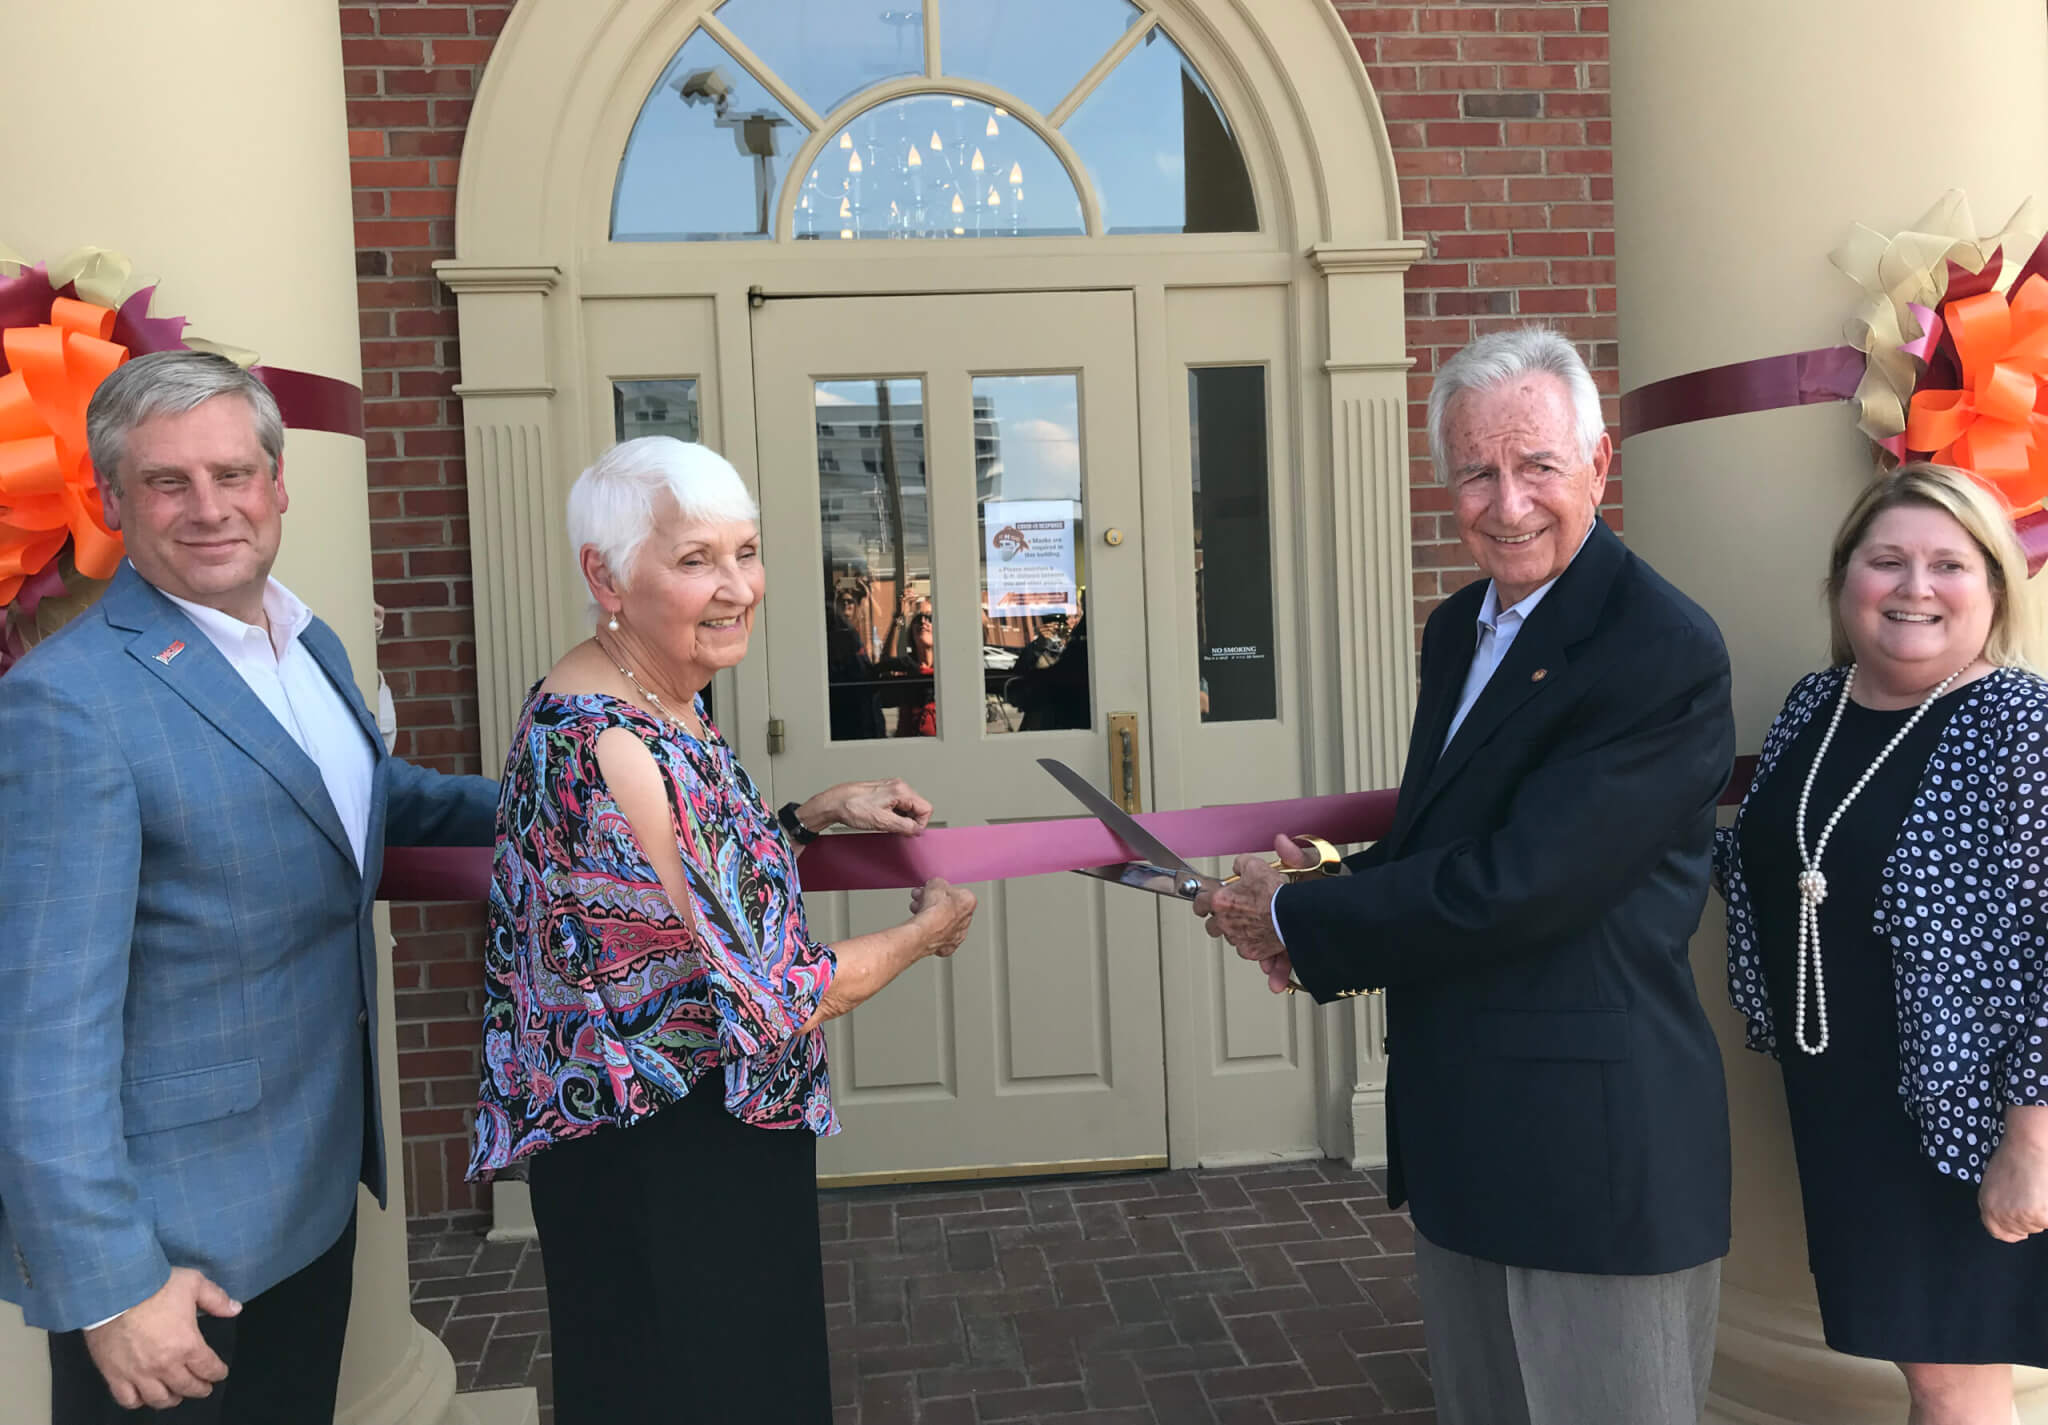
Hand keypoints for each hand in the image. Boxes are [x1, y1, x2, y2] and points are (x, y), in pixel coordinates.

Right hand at [85, 1267, 239, 1410]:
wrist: (113, 1291)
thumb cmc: (154, 1285)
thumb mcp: (193, 1283)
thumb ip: (216, 1299)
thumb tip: (235, 1309)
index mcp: (187, 1345)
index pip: (208, 1368)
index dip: (218, 1373)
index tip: (220, 1373)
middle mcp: (165, 1365)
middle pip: (187, 1387)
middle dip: (199, 1389)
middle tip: (204, 1388)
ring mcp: (138, 1373)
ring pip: (159, 1399)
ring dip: (172, 1399)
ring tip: (176, 1395)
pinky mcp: (114, 1375)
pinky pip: (128, 1399)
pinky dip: (138, 1401)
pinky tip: (144, 1396)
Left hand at [813, 779, 933, 835]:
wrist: (835, 803)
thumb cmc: (853, 808)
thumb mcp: (883, 822)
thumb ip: (905, 826)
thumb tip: (916, 829)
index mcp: (901, 790)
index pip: (926, 808)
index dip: (920, 823)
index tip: (909, 831)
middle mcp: (898, 786)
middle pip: (918, 807)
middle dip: (910, 821)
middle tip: (895, 828)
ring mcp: (890, 788)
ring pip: (908, 807)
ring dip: (901, 818)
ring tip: (885, 822)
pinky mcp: (883, 792)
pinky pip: (897, 805)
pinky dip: (893, 814)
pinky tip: (881, 818)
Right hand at [910, 878, 976, 956]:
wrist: (925, 930)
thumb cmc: (934, 909)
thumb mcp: (935, 883)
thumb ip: (937, 883)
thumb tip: (934, 885)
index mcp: (969, 901)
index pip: (956, 892)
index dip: (941, 890)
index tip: (932, 889)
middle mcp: (966, 920)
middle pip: (948, 908)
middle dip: (933, 902)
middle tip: (921, 898)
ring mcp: (957, 936)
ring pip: (942, 923)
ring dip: (929, 916)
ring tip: (916, 910)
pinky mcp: (947, 948)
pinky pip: (937, 937)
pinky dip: (928, 932)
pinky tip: (920, 926)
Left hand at [1191, 835, 1308, 993]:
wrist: (1293, 914)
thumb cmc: (1274, 893)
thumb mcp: (1255, 866)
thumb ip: (1240, 864)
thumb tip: (1238, 866)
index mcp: (1221, 901)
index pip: (1199, 903)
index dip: (1201, 902)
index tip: (1203, 904)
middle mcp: (1225, 923)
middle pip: (1211, 926)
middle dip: (1217, 920)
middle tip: (1228, 915)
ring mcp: (1237, 939)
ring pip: (1230, 938)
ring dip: (1236, 932)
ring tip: (1250, 923)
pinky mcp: (1252, 951)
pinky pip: (1246, 949)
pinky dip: (1252, 944)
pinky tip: (1260, 935)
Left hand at [1982, 1108, 2047, 1241]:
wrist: (2029, 1144)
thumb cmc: (2014, 1156)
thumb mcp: (1996, 1183)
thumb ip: (2000, 1202)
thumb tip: (2008, 1212)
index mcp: (1987, 1206)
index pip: (1998, 1232)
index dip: (2012, 1231)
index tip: (2020, 1229)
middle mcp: (2001, 1214)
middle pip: (2023, 1229)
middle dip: (2031, 1218)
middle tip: (2034, 1197)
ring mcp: (2021, 1217)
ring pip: (2039, 1225)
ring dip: (2042, 1213)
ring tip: (2040, 1189)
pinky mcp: (2039, 1215)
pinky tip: (2045, 1192)